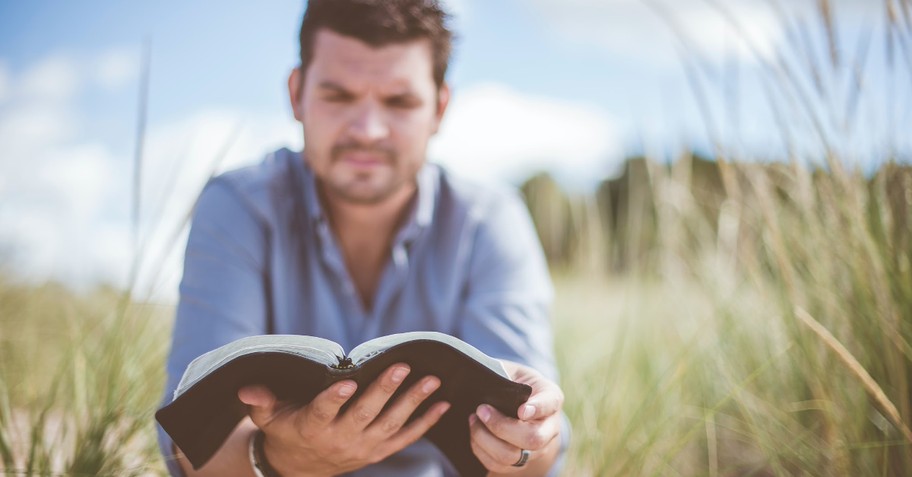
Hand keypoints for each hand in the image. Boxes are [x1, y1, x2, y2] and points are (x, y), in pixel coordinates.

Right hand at [238, 363, 449, 476]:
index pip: (323, 412)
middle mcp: (340, 438)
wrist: (302, 467)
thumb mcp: (269, 417)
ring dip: (413, 402)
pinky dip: (426, 422)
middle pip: (365, 414)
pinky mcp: (379, 451)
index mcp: (312, 426)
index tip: (345, 382)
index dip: (334, 398)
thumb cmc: (286, 430)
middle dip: (385, 390)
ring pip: (391, 423)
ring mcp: (364, 446)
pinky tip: (443, 404)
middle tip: (402, 366)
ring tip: (432, 380)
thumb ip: (261, 402)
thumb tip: (246, 390)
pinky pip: (406, 437)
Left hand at [468, 361, 563, 474]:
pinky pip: (499, 465)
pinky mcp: (519, 462)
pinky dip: (480, 450)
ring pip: (513, 456)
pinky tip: (474, 433)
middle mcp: (549, 428)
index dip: (538, 408)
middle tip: (481, 409)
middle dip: (501, 426)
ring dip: (486, 439)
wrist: (520, 405)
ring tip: (473, 420)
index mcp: (552, 398)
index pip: (550, 404)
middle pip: (533, 439)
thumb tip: (482, 378)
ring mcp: (536, 449)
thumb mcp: (513, 370)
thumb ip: (503, 373)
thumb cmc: (514, 382)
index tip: (521, 410)